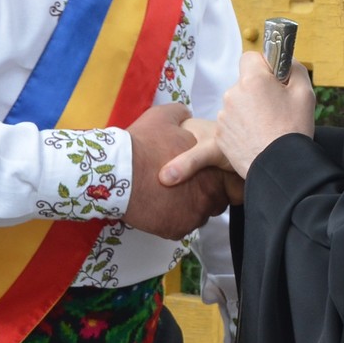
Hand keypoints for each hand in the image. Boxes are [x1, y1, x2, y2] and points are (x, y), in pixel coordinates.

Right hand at [123, 102, 231, 238]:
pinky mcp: (177, 229)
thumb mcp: (162, 117)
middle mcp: (209, 195)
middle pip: (212, 200)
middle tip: (179, 186)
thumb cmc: (143, 144)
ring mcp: (194, 215)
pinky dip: (170, 220)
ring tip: (166, 197)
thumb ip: (180, 113)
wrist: (120, 171)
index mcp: (211, 169)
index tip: (194, 174)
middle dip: (199, 194)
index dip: (208, 176)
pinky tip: (157, 208)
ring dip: (185, 208)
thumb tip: (185, 113)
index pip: (223, 180)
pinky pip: (179, 228)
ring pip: (196, 216)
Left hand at [164, 52, 316, 182]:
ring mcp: (223, 115)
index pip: (250, 57)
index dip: (264, 66)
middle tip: (275, 109)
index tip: (274, 80)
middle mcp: (233, 94)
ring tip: (267, 127)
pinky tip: (257, 138)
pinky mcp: (220, 134)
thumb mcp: (305, 92)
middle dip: (257, 91)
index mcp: (252, 80)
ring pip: (238, 104)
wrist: (279, 167)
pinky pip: (232, 123)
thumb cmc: (293, 129)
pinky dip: (242, 128)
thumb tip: (284, 61)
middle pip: (244, 83)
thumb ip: (294, 68)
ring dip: (249, 111)